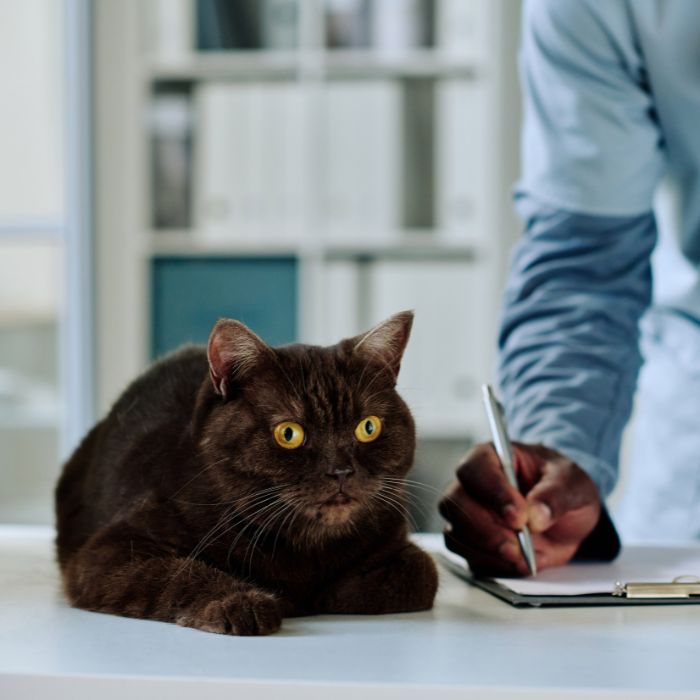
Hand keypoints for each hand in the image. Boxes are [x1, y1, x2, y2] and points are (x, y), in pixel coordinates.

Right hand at [439, 442, 600, 575]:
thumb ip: (556, 495)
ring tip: (522, 555)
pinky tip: (518, 562)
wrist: (567, 515)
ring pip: (456, 531)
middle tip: (516, 544)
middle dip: (484, 528)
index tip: (518, 516)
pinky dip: (493, 564)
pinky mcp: (472, 542)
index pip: (475, 469)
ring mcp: (468, 514)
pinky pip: (468, 556)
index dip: (492, 492)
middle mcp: (472, 483)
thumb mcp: (573, 483)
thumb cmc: (563, 486)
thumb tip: (537, 514)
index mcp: (491, 456)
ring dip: (488, 549)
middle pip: (454, 502)